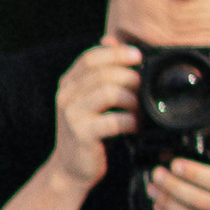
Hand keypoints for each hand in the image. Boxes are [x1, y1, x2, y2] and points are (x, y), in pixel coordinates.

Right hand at [48, 40, 140, 189]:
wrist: (71, 169)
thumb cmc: (89, 132)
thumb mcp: (91, 99)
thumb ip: (101, 72)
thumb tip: (112, 40)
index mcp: (68, 83)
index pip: (91, 57)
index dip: (117, 53)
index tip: (138, 56)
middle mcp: (66, 96)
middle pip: (104, 73)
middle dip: (131, 78)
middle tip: (143, 89)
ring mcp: (72, 115)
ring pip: (110, 93)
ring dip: (132, 100)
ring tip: (138, 111)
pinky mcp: (82, 134)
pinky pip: (114, 120)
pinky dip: (130, 122)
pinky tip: (133, 127)